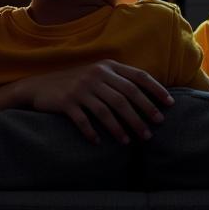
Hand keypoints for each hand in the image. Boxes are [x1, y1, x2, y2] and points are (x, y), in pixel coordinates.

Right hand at [22, 60, 174, 145]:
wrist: (39, 87)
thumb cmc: (75, 83)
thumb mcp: (97, 75)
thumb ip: (118, 80)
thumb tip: (147, 97)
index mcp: (108, 66)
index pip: (138, 76)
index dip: (155, 90)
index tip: (169, 104)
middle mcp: (96, 75)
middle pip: (126, 96)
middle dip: (143, 113)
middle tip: (154, 128)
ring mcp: (81, 88)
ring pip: (107, 110)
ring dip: (121, 127)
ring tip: (131, 141)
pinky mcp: (67, 102)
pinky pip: (84, 120)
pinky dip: (93, 132)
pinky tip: (100, 143)